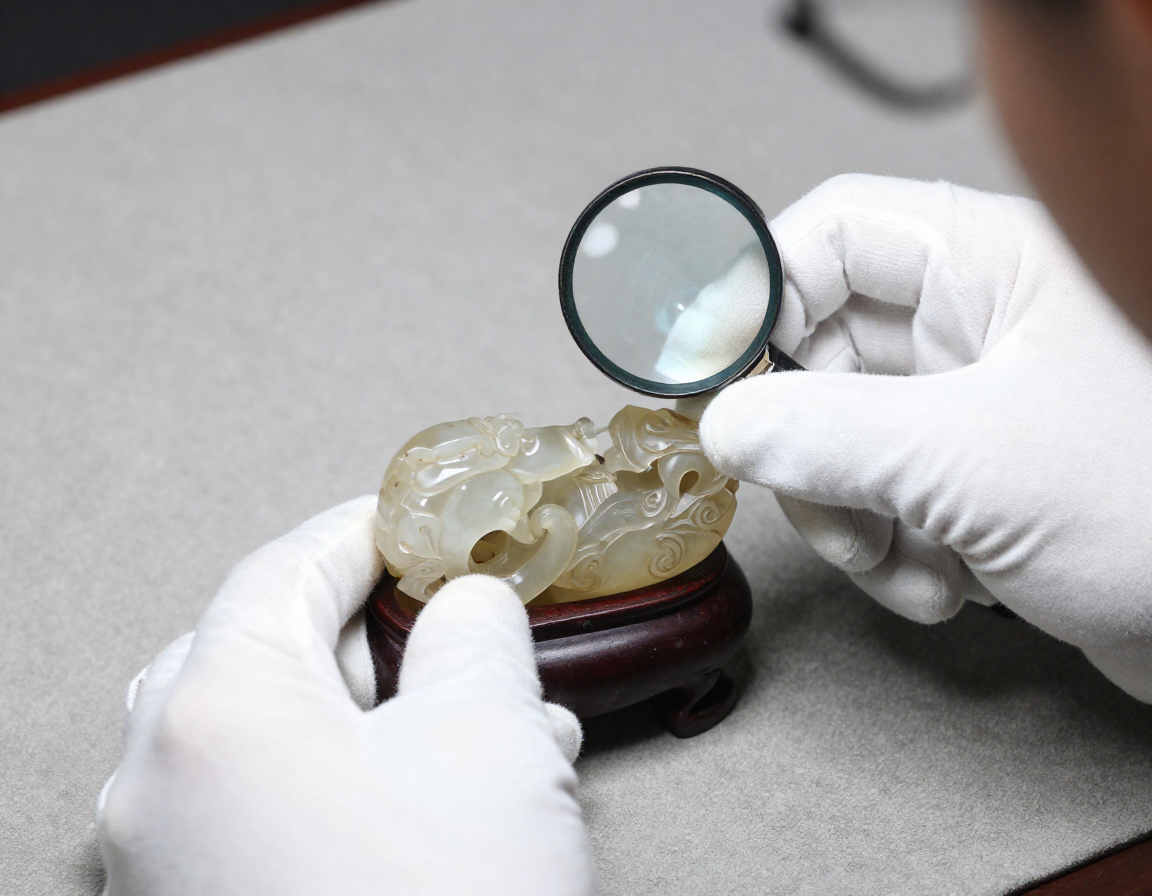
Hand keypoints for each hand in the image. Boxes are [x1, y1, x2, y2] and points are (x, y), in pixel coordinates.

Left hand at [96, 496, 593, 895]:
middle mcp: (162, 785)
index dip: (364, 533)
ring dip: (373, 715)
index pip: (284, 571)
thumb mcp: (489, 737)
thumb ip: (474, 635)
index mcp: (216, 712)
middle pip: (264, 652)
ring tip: (478, 723)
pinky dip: (345, 784)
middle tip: (453, 624)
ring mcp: (168, 864)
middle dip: (375, 634)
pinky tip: (435, 799)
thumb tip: (466, 604)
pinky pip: (266, 812)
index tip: (415, 520)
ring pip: (271, 738)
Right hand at [698, 174, 1151, 699]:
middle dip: (805, 443)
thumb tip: (726, 424)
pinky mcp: (976, 480)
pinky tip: (948, 585)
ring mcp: (972, 406)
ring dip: (848, 515)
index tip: (708, 372)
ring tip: (904, 561)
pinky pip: (881, 499)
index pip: (829, 237)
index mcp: (988, 267)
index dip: (756, 295)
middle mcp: (975, 326)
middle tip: (812, 492)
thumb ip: (827, 434)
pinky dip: (889, 551)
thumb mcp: (974, 462)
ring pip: (840, 438)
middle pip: (817, 351)